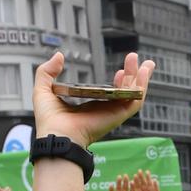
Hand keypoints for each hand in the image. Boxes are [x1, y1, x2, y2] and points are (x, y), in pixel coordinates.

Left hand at [34, 50, 150, 146]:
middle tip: (138, 60)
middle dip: (134, 76)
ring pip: (134, 95)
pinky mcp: (118, 115)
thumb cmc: (49, 120)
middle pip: (126, 92)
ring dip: (142, 79)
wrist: (57, 135)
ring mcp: (113, 113)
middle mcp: (104, 110)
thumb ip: (47, 72)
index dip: (117, 81)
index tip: (119, 71)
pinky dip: (141, 87)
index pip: (110, 94)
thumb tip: (58, 56)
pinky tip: (143, 74)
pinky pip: (135, 100)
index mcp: (90, 107)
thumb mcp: (43, 89)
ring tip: (147, 64)